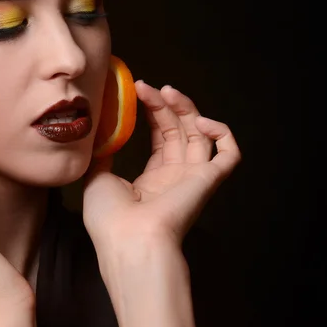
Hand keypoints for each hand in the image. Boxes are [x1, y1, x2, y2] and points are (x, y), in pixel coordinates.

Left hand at [83, 81, 240, 253]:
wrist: (127, 239)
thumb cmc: (110, 218)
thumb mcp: (98, 178)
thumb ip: (103, 155)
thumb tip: (101, 133)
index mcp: (153, 180)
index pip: (161, 137)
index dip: (154, 112)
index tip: (139, 91)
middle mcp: (176, 177)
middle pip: (180, 131)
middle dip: (165, 105)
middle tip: (148, 87)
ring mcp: (193, 178)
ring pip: (201, 135)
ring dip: (187, 109)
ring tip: (168, 92)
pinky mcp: (209, 180)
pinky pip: (229, 155)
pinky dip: (222, 134)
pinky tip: (201, 122)